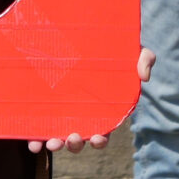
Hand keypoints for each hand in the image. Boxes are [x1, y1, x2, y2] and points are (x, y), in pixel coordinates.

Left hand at [25, 47, 153, 152]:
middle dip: (75, 144)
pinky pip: (38, 126)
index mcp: (101, 110)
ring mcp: (60, 112)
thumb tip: (144, 77)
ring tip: (53, 142)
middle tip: (72, 138)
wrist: (80, 34)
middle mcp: (80, 115)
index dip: (100, 139)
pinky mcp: (43, 106)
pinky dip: (36, 138)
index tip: (97, 138)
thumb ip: (144, 58)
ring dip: (56, 143)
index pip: (102, 131)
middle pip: (78, 137)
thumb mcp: (131, 50)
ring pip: (58, 135)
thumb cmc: (110, 49)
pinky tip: (33, 142)